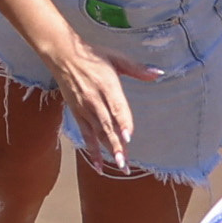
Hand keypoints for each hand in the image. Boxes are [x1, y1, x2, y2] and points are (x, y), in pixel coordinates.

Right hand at [50, 43, 144, 170]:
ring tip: (118, 166)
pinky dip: (92, 151)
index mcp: (107, 85)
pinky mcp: (77, 114)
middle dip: (116, 144)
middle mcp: (95, 100)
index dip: (122, 121)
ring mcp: (85, 109)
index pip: (116, 106)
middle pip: (107, 125)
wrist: (63, 55)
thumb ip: (137, 68)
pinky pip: (86, 135)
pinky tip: (99, 165)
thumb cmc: (93, 56)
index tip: (128, 136)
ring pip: (98, 133)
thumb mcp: (117, 58)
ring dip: (108, 150)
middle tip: (124, 162)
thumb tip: (158, 72)